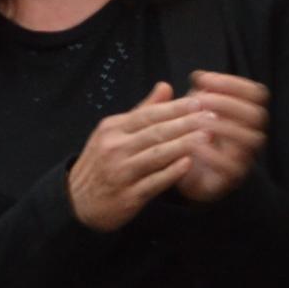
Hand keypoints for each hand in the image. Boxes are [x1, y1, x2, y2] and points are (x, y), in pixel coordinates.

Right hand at [68, 85, 194, 231]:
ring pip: (157, 156)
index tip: (199, 101)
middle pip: (155, 133)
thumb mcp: (114, 132)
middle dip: (186, 123)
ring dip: (183, 145)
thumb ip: (142, 110)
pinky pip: (153, 182)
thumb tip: (166, 86)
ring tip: (207, 137)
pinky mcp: (128, 196)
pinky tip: (188, 164)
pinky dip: (171, 172)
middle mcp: (114, 148)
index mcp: (112, 129)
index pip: (148, 114)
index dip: (175, 108)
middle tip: (211, 117)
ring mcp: (121, 173)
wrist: (78, 201)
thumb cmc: (102, 162)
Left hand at [171, 72, 270, 202]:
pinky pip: (232, 166)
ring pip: (249, 140)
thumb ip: (197, 92)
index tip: (203, 78)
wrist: (184, 169)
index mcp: (247, 113)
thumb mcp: (193, 108)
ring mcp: (245, 156)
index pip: (256, 93)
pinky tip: (194, 144)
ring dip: (223, 126)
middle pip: (256, 115)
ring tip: (197, 120)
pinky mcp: (232, 177)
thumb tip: (199, 77)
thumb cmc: (194, 132)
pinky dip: (213, 154)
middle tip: (200, 100)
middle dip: (228, 103)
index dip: (232, 82)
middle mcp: (252, 133)